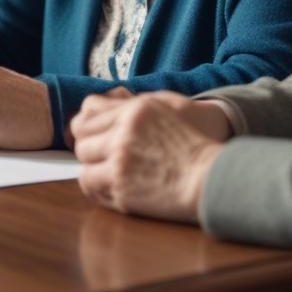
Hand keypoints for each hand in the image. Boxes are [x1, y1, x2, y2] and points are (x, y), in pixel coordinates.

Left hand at [71, 90, 225, 222]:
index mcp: (135, 110)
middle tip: (102, 157)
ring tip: (108, 173)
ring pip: (83, 159)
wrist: (209, 180)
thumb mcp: (164, 111)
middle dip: (90, 146)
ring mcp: (121, 159)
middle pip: (82, 135)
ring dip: (93, 166)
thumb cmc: (190, 147)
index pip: (89, 110)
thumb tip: (101, 104)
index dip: (89, 125)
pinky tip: (109, 187)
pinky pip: (89, 184)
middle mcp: (124, 131)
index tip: (94, 135)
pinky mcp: (121, 185)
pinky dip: (96, 186)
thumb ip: (132, 107)